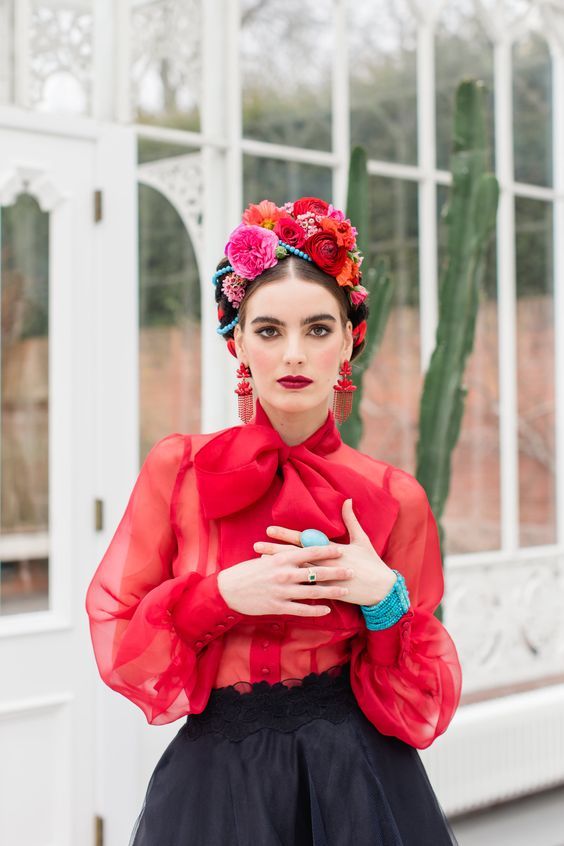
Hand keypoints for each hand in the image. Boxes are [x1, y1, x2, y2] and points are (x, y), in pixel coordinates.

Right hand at [217, 541, 352, 617]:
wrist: (229, 590)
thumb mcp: (265, 558)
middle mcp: (284, 574)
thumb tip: (298, 550)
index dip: (327, 551)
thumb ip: (283, 555)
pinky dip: (316, 610)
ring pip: (313, 591)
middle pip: (316, 572)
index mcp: (281, 558)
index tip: (341, 550)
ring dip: (331, 591)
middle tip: (352, 571)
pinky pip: (302, 609)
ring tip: (345, 591)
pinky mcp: (278, 607)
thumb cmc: (247, 572)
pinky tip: (327, 609)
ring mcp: (282, 592)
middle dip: (336, 571)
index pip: (309, 552)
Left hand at [257, 498, 396, 606]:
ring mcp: (325, 579)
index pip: (304, 540)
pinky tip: (278, 587)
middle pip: (295, 556)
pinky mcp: (327, 592)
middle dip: (275, 551)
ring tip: (261, 565)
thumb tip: (347, 500)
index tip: (270, 529)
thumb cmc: (372, 563)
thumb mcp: (362, 539)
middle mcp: (325, 563)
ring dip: (279, 569)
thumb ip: (351, 520)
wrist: (381, 589)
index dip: (286, 535)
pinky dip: (291, 588)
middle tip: (255, 547)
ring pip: (296, 572)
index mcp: (331, 549)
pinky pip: (305, 590)